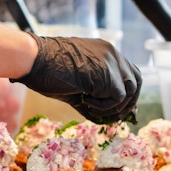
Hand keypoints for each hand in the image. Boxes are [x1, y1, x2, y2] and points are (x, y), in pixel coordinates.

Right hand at [12, 34, 141, 123]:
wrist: (34, 59)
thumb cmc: (47, 70)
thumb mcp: (76, 83)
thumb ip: (95, 94)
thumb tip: (109, 118)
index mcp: (105, 52)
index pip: (128, 73)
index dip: (126, 94)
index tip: (117, 110)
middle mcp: (112, 54)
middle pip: (136, 82)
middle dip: (127, 103)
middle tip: (112, 117)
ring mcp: (112, 62)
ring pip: (129, 93)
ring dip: (112, 107)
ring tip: (89, 106)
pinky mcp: (107, 74)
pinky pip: (117, 98)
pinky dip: (103, 106)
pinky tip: (84, 101)